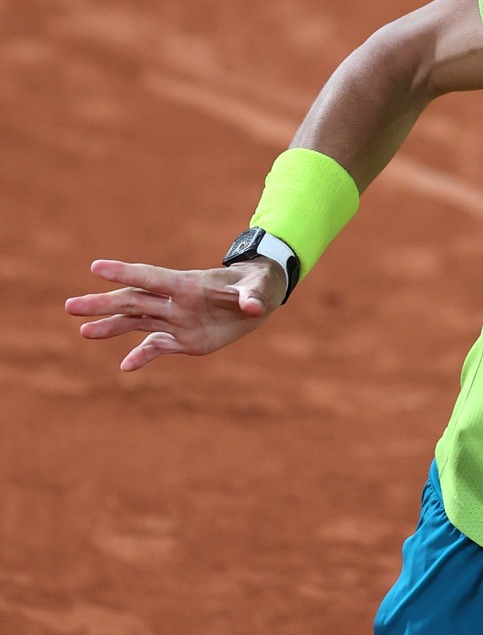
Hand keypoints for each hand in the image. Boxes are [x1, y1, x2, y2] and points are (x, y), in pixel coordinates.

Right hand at [65, 259, 283, 370]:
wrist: (258, 299)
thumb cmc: (258, 285)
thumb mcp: (260, 288)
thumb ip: (252, 297)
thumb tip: (253, 307)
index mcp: (189, 284)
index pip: (152, 277)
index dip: (126, 272)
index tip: (96, 267)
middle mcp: (176, 302)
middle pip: (133, 301)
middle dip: (103, 303)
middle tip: (70, 305)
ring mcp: (177, 320)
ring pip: (137, 322)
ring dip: (111, 327)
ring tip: (83, 330)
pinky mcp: (183, 339)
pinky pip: (156, 347)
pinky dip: (142, 356)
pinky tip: (126, 367)